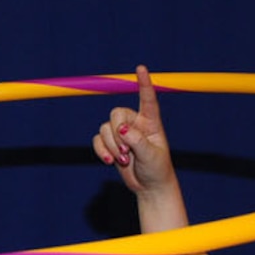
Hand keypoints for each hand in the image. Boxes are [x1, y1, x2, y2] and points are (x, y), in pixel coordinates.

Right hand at [92, 66, 176, 199]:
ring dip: (111, 146)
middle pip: (117, 113)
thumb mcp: (151, 155)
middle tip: (125, 152)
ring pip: (105, 128)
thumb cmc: (156, 168)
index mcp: (151, 121)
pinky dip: (101, 151)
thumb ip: (137, 141)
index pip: (147, 99)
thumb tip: (121, 129)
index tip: (141, 68)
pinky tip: (109, 162)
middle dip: (117, 132)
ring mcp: (122, 134)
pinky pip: (97, 140)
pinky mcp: (111, 145)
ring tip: (123, 160)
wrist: (148, 186)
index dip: (144, 84)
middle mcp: (135, 123)